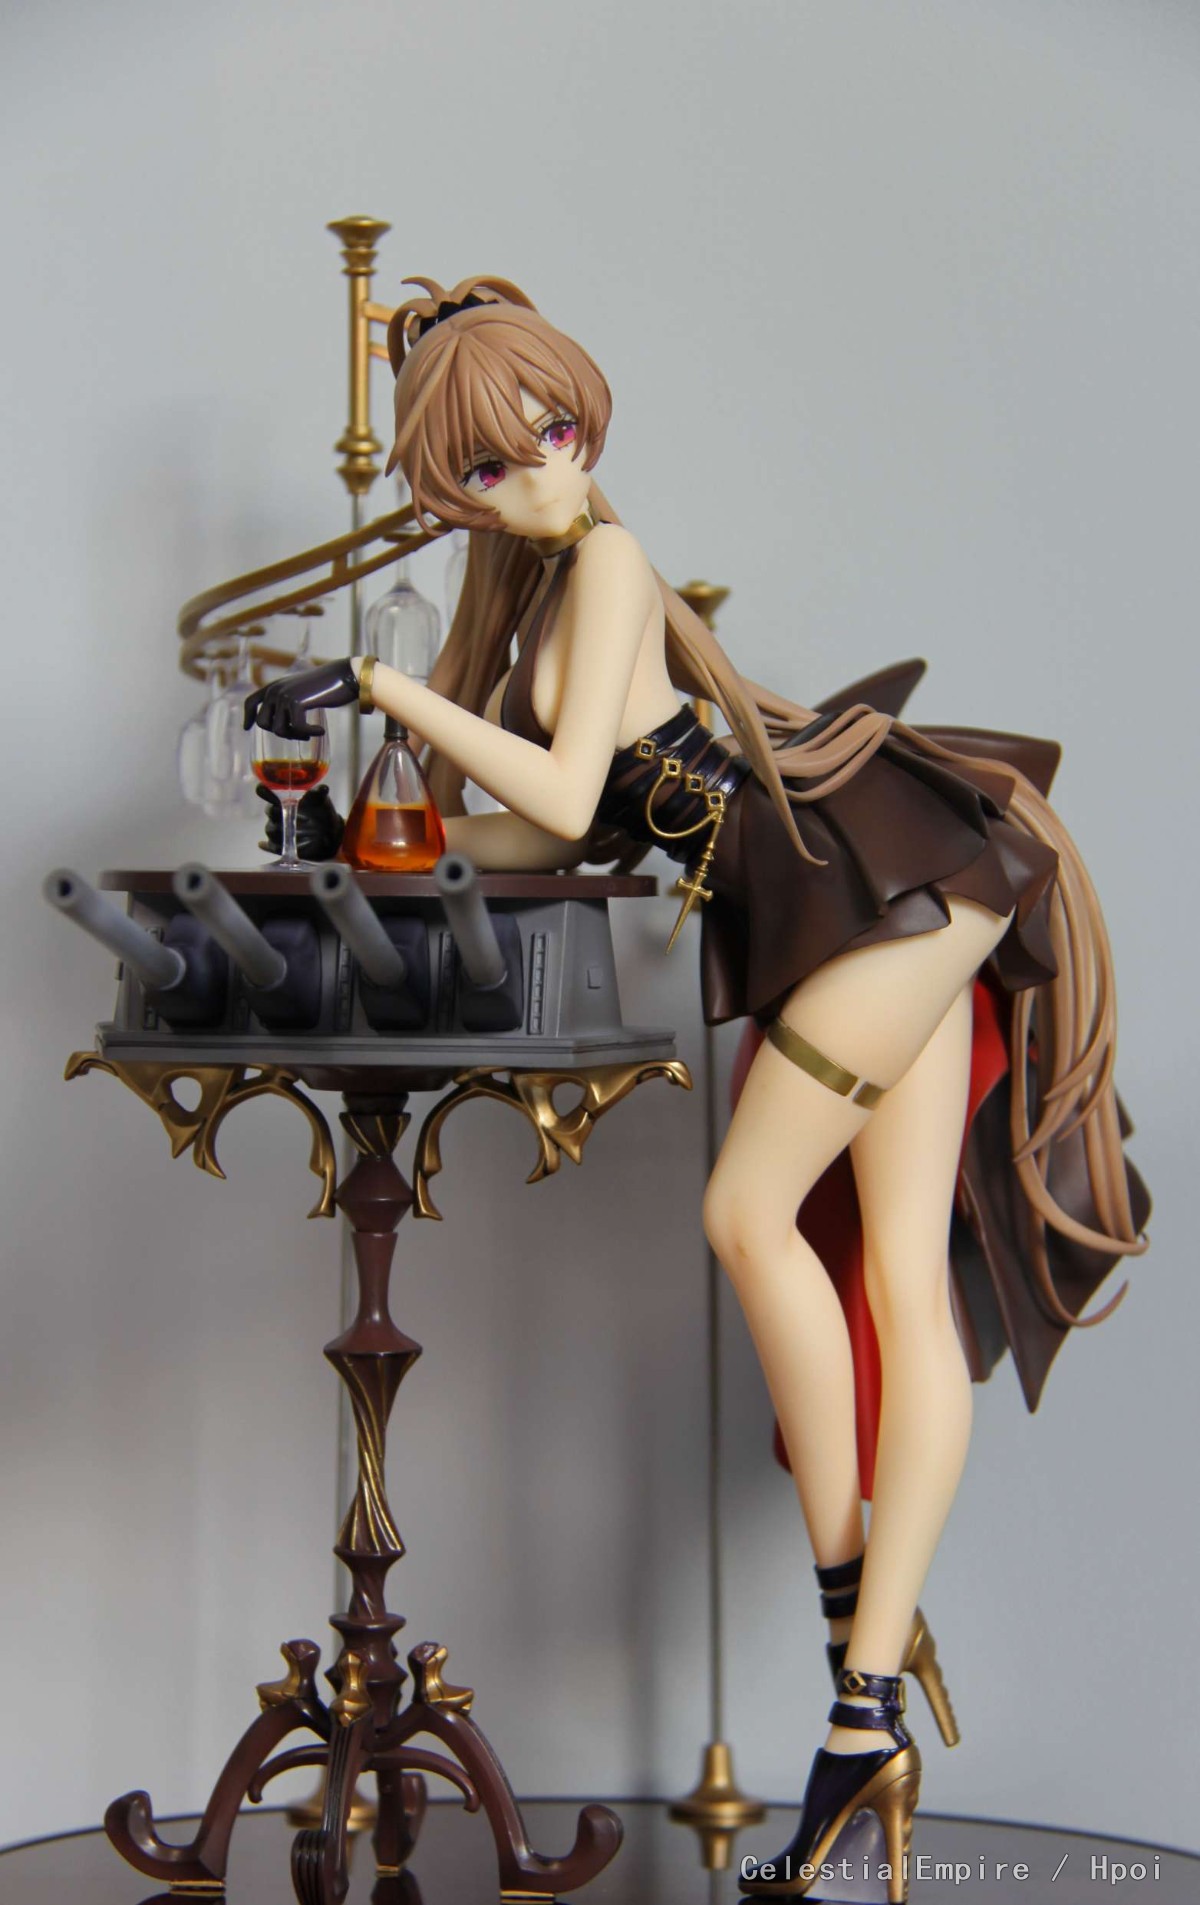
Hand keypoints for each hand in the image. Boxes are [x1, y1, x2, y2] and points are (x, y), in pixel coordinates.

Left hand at [244, 659, 358, 739]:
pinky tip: (320, 731)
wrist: (343, 676)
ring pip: (279, 730)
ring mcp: (284, 695)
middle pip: (263, 723)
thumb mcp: (301, 693)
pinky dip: (309, 732)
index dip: (248, 716)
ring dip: (295, 735)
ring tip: (309, 732)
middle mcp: (275, 689)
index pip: (251, 701)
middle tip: (299, 733)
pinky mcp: (296, 702)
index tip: (246, 728)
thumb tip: (279, 726)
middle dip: (281, 732)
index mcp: (274, 686)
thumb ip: (288, 703)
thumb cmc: (327, 687)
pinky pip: (297, 728)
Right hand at [256, 784, 344, 860]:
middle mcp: (278, 814)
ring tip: (295, 831)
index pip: (267, 793)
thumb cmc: (322, 813)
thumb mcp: (322, 802)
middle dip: (275, 811)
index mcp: (284, 800)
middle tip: (284, 810)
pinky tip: (270, 845)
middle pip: (269, 811)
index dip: (264, 791)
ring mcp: (278, 830)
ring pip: (270, 829)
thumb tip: (324, 788)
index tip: (263, 788)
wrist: (329, 833)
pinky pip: (271, 847)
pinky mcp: (280, 846)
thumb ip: (318, 794)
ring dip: (281, 830)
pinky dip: (270, 846)